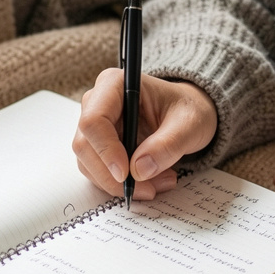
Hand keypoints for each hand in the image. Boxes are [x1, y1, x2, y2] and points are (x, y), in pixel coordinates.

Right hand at [73, 69, 217, 200]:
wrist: (188, 115)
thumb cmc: (187, 109)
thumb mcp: (189, 124)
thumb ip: (168, 144)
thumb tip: (139, 170)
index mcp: (114, 84)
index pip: (93, 120)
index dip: (106, 150)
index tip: (126, 174)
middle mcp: (97, 103)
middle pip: (85, 146)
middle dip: (114, 175)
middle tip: (149, 188)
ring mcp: (95, 126)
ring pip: (88, 163)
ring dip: (119, 184)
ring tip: (158, 184)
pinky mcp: (98, 146)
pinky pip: (98, 172)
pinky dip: (120, 184)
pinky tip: (150, 182)